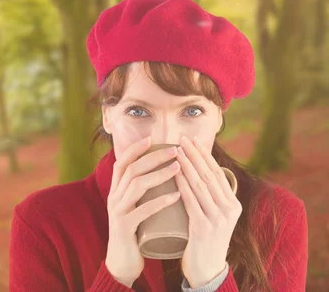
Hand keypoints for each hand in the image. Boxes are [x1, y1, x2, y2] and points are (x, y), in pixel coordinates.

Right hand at [105, 136, 182, 286]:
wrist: (122, 262)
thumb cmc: (135, 232)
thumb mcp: (135, 206)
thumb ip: (143, 192)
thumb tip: (162, 172)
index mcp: (116, 191)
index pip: (122, 163)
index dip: (135, 149)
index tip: (152, 139)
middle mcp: (114, 198)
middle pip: (131, 170)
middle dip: (154, 157)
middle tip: (175, 151)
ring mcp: (118, 212)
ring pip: (136, 185)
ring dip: (159, 174)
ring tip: (178, 168)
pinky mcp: (125, 228)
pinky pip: (142, 211)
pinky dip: (160, 201)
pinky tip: (176, 196)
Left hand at [175, 136, 241, 288]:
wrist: (206, 269)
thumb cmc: (204, 239)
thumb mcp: (214, 216)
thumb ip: (209, 197)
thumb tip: (196, 172)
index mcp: (233, 205)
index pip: (218, 173)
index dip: (205, 155)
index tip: (193, 140)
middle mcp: (229, 210)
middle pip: (210, 175)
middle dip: (195, 155)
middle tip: (181, 139)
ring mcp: (217, 220)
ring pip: (201, 186)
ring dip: (187, 165)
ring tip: (175, 151)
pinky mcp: (203, 229)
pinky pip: (191, 201)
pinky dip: (182, 185)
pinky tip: (174, 174)